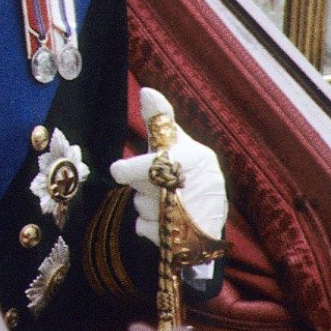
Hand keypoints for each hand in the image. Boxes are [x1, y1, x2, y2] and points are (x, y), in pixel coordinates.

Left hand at [108, 88, 225, 246]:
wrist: (209, 215)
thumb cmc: (188, 170)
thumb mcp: (177, 142)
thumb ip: (160, 119)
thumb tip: (146, 91)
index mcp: (194, 158)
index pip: (147, 166)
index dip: (129, 170)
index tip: (121, 171)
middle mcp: (196, 186)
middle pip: (141, 187)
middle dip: (142, 186)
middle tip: (157, 184)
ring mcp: (191, 215)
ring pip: (141, 207)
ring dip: (146, 205)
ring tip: (165, 202)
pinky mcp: (184, 239)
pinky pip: (143, 228)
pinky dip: (146, 225)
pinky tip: (162, 220)